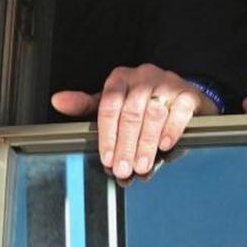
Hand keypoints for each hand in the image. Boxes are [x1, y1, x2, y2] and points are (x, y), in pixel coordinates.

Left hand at [51, 64, 216, 179]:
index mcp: (119, 79)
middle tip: (123, 169)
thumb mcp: (112, 101)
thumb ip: (85, 104)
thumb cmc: (141, 100)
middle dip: (125, 145)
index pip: (108, 107)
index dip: (107, 135)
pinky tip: (165, 146)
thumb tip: (57, 101)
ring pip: (153, 115)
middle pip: (130, 114)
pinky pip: (179, 112)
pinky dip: (171, 130)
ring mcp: (166, 83)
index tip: (106, 158)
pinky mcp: (188, 93)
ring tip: (142, 165)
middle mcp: (142, 77)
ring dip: (146, 144)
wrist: (182, 93)